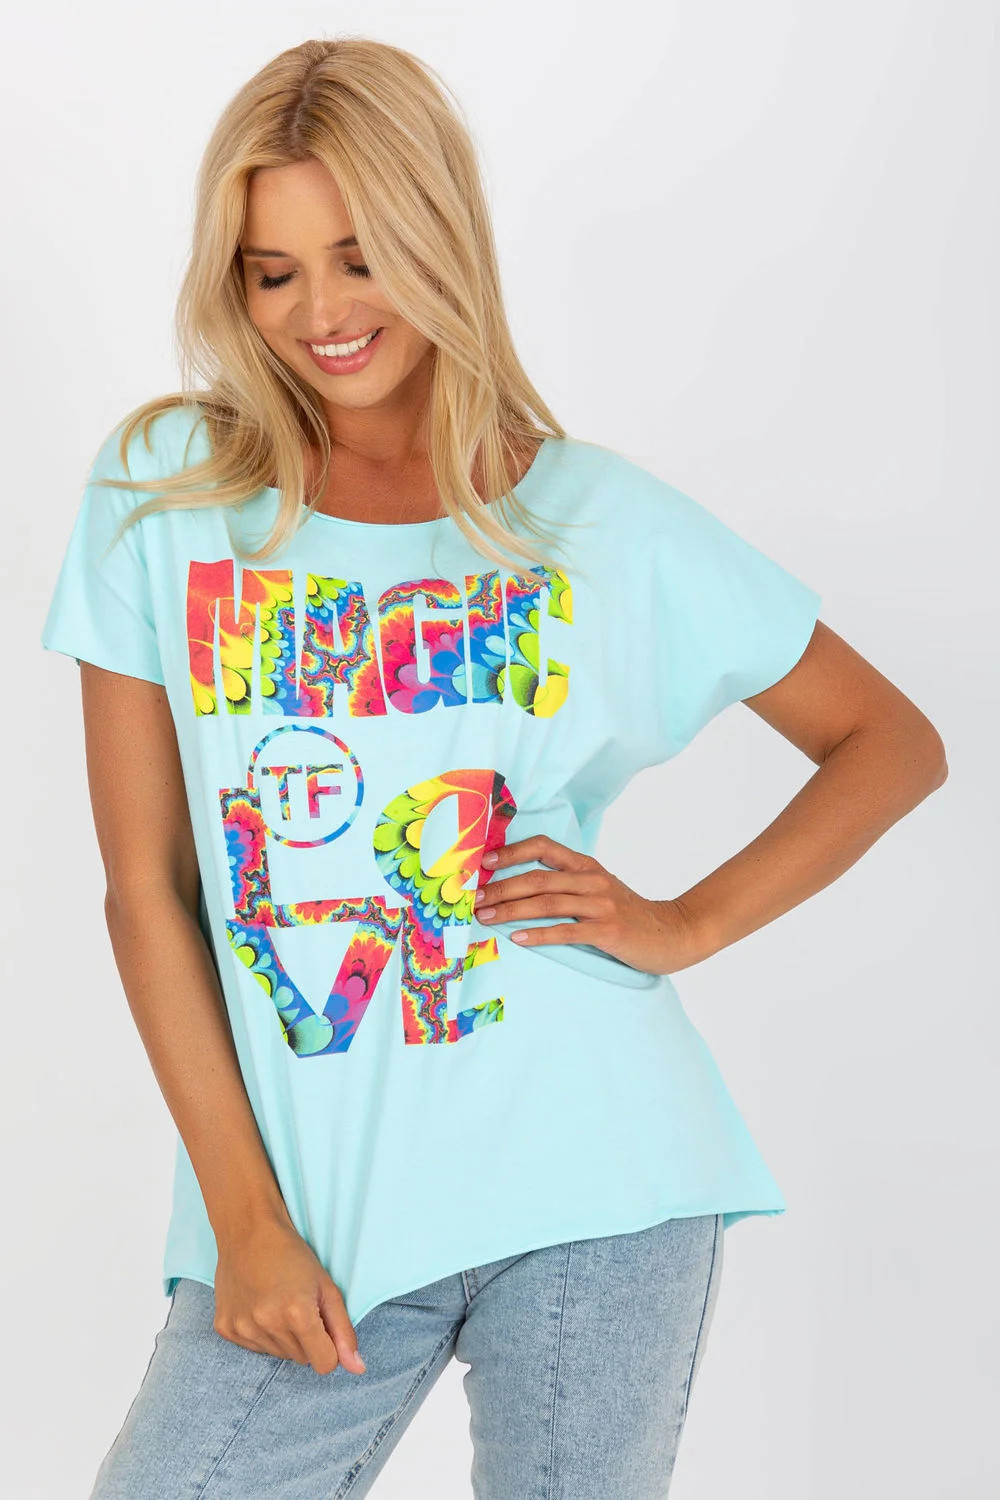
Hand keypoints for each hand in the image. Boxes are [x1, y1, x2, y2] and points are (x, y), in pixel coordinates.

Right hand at [212, 1216, 366, 1376]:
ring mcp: (243, 1328)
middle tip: (298, 1305)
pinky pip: (254, 1348)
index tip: (323, 1325)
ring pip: (278, 1355)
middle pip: (301, 1360)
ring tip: (278, 1302)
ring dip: (283, 1337)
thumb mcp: (327, 1287)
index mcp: (297, 1314)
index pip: (324, 1364)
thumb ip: (343, 1331)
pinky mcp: (225, 1328)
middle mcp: (267, 1325)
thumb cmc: (292, 1255)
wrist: (248, 1231)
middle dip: (306, 1339)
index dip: (329, 1347)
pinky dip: (261, 1333)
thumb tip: (358, 1369)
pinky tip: (258, 1305)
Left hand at [475, 834, 712, 975]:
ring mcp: (601, 904)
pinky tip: (518, 938)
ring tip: (486, 919)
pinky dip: (539, 934)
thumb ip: (567, 883)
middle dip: (501, 888)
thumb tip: (520, 886)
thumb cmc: (629, 913)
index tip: (483, 864)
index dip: (512, 852)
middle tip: (474, 900)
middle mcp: (592, 880)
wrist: (673, 932)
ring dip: (511, 911)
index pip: (544, 846)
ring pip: (547, 903)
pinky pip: (566, 931)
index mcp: (586, 866)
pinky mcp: (608, 930)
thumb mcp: (599, 889)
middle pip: (538, 878)